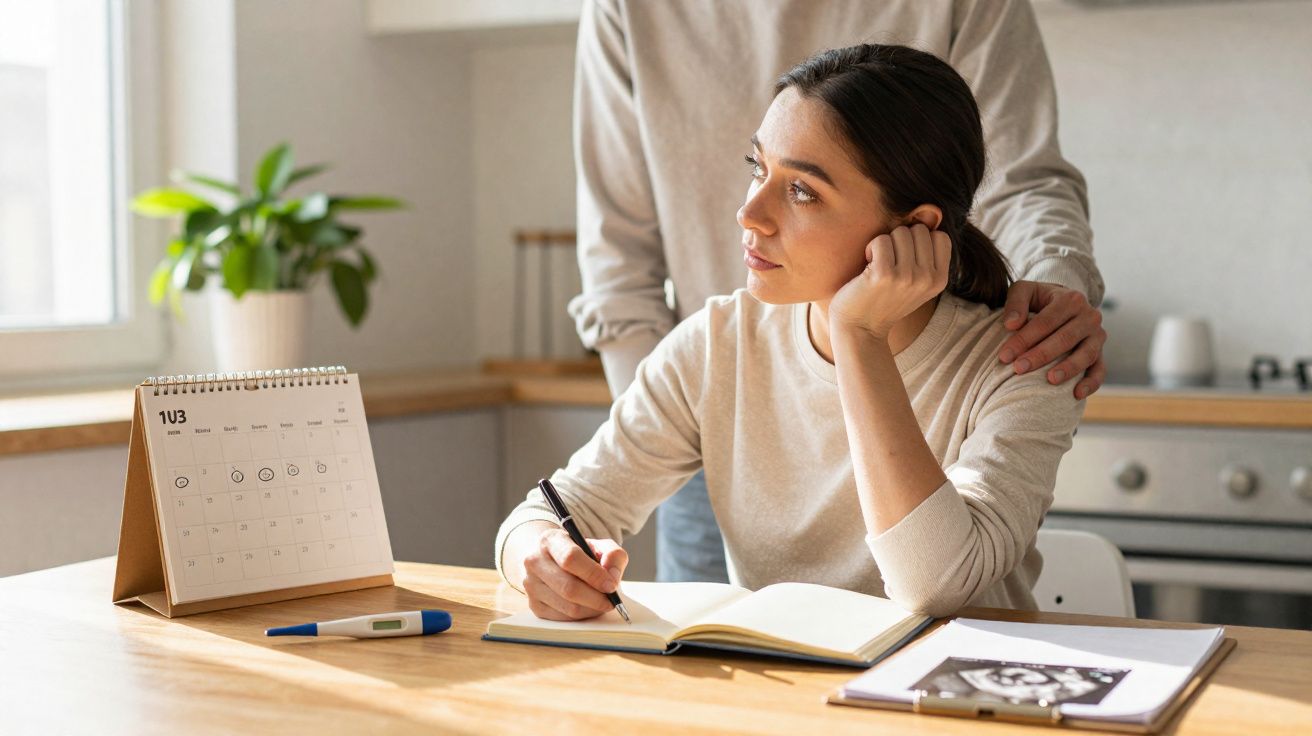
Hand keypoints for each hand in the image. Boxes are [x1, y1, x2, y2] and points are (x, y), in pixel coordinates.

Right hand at [520, 526, 627, 620]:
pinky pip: (563, 618)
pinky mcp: (534, 605)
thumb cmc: (579, 553)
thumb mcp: (599, 545)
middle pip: (569, 588)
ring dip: (591, 609)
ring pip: (568, 607)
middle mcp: (535, 561)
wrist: (552, 559)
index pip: (570, 558)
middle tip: (611, 600)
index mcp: (550, 540)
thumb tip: (612, 578)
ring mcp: (531, 585)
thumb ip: (613, 555)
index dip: (594, 575)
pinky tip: (588, 606)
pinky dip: (582, 616)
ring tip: (602, 602)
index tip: (611, 585)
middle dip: (596, 598)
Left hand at [830, 224, 950, 338]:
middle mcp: (928, 279)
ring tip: (878, 266)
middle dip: (900, 240)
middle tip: (888, 263)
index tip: (904, 259)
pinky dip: (870, 249)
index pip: (940, 236)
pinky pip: (880, 240)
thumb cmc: (883, 298)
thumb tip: (930, 210)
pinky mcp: (884, 275)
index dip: (919, 240)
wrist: (860, 329)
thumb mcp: (916, 281)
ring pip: (900, 232)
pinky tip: (867, 268)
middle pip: (919, 230)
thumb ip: (926, 254)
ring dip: (884, 244)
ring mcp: (907, 277)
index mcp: (940, 280)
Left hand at [998, 281, 1106, 399]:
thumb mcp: (1024, 291)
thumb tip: (1011, 324)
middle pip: (1064, 339)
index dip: (1024, 339)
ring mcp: (1097, 336)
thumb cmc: (1039, 299)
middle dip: (1040, 355)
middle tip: (1019, 369)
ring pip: (1086, 355)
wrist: (1063, 303)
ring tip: (1050, 380)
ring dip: (1068, 369)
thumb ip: (1016, 303)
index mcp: (1071, 299)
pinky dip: (1091, 383)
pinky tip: (1076, 394)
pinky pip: (1100, 370)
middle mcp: (1089, 317)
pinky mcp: (1101, 353)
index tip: (1004, 356)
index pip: (1045, 321)